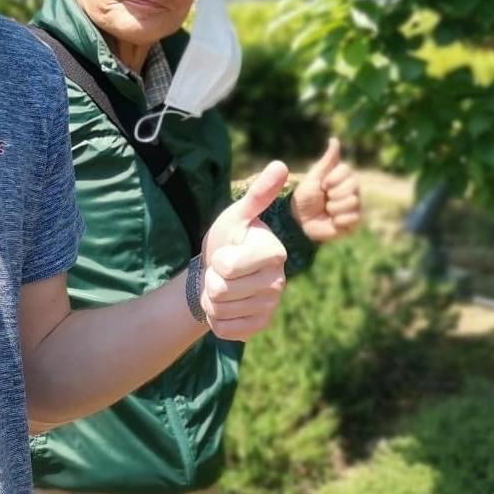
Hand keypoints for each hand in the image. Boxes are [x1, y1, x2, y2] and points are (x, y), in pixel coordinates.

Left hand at [199, 162, 289, 338]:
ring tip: (223, 286)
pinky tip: (227, 306)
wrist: (218, 273)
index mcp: (275, 251)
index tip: (227, 252)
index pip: (227, 266)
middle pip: (221, 290)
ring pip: (221, 310)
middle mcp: (279, 280)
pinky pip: (225, 329)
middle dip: (211, 281)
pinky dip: (216, 319)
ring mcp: (271, 305)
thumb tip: (281, 164)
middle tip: (221, 272)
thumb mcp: (236, 216)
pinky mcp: (260, 326)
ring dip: (212, 300)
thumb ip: (258, 194)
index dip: (217, 260)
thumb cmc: (228, 241)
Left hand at [289, 138, 361, 242]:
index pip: (348, 170)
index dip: (332, 179)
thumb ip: (327, 160)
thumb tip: (334, 139)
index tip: (322, 185)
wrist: (299, 220)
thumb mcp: (314, 176)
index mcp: (344, 177)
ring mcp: (355, 205)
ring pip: (353, 201)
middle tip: (325, 198)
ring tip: (327, 210)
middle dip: (334, 193)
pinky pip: (354, 218)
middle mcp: (353, 190)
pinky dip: (339, 220)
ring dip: (334, 207)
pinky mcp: (354, 222)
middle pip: (353, 185)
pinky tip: (332, 221)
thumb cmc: (305, 196)